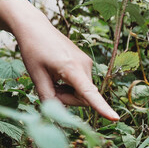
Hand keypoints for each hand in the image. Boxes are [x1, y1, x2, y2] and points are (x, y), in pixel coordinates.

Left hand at [0, 0, 118, 120]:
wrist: (35, 28)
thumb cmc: (33, 50)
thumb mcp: (36, 76)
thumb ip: (47, 96)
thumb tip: (57, 113)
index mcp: (72, 68)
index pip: (88, 93)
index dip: (101, 107)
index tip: (115, 118)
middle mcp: (85, 66)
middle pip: (82, 98)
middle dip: (66, 99)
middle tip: (48, 87)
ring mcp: (86, 63)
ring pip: (81, 91)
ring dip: (66, 92)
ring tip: (51, 78)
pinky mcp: (85, 63)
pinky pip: (80, 83)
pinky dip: (69, 85)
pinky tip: (56, 74)